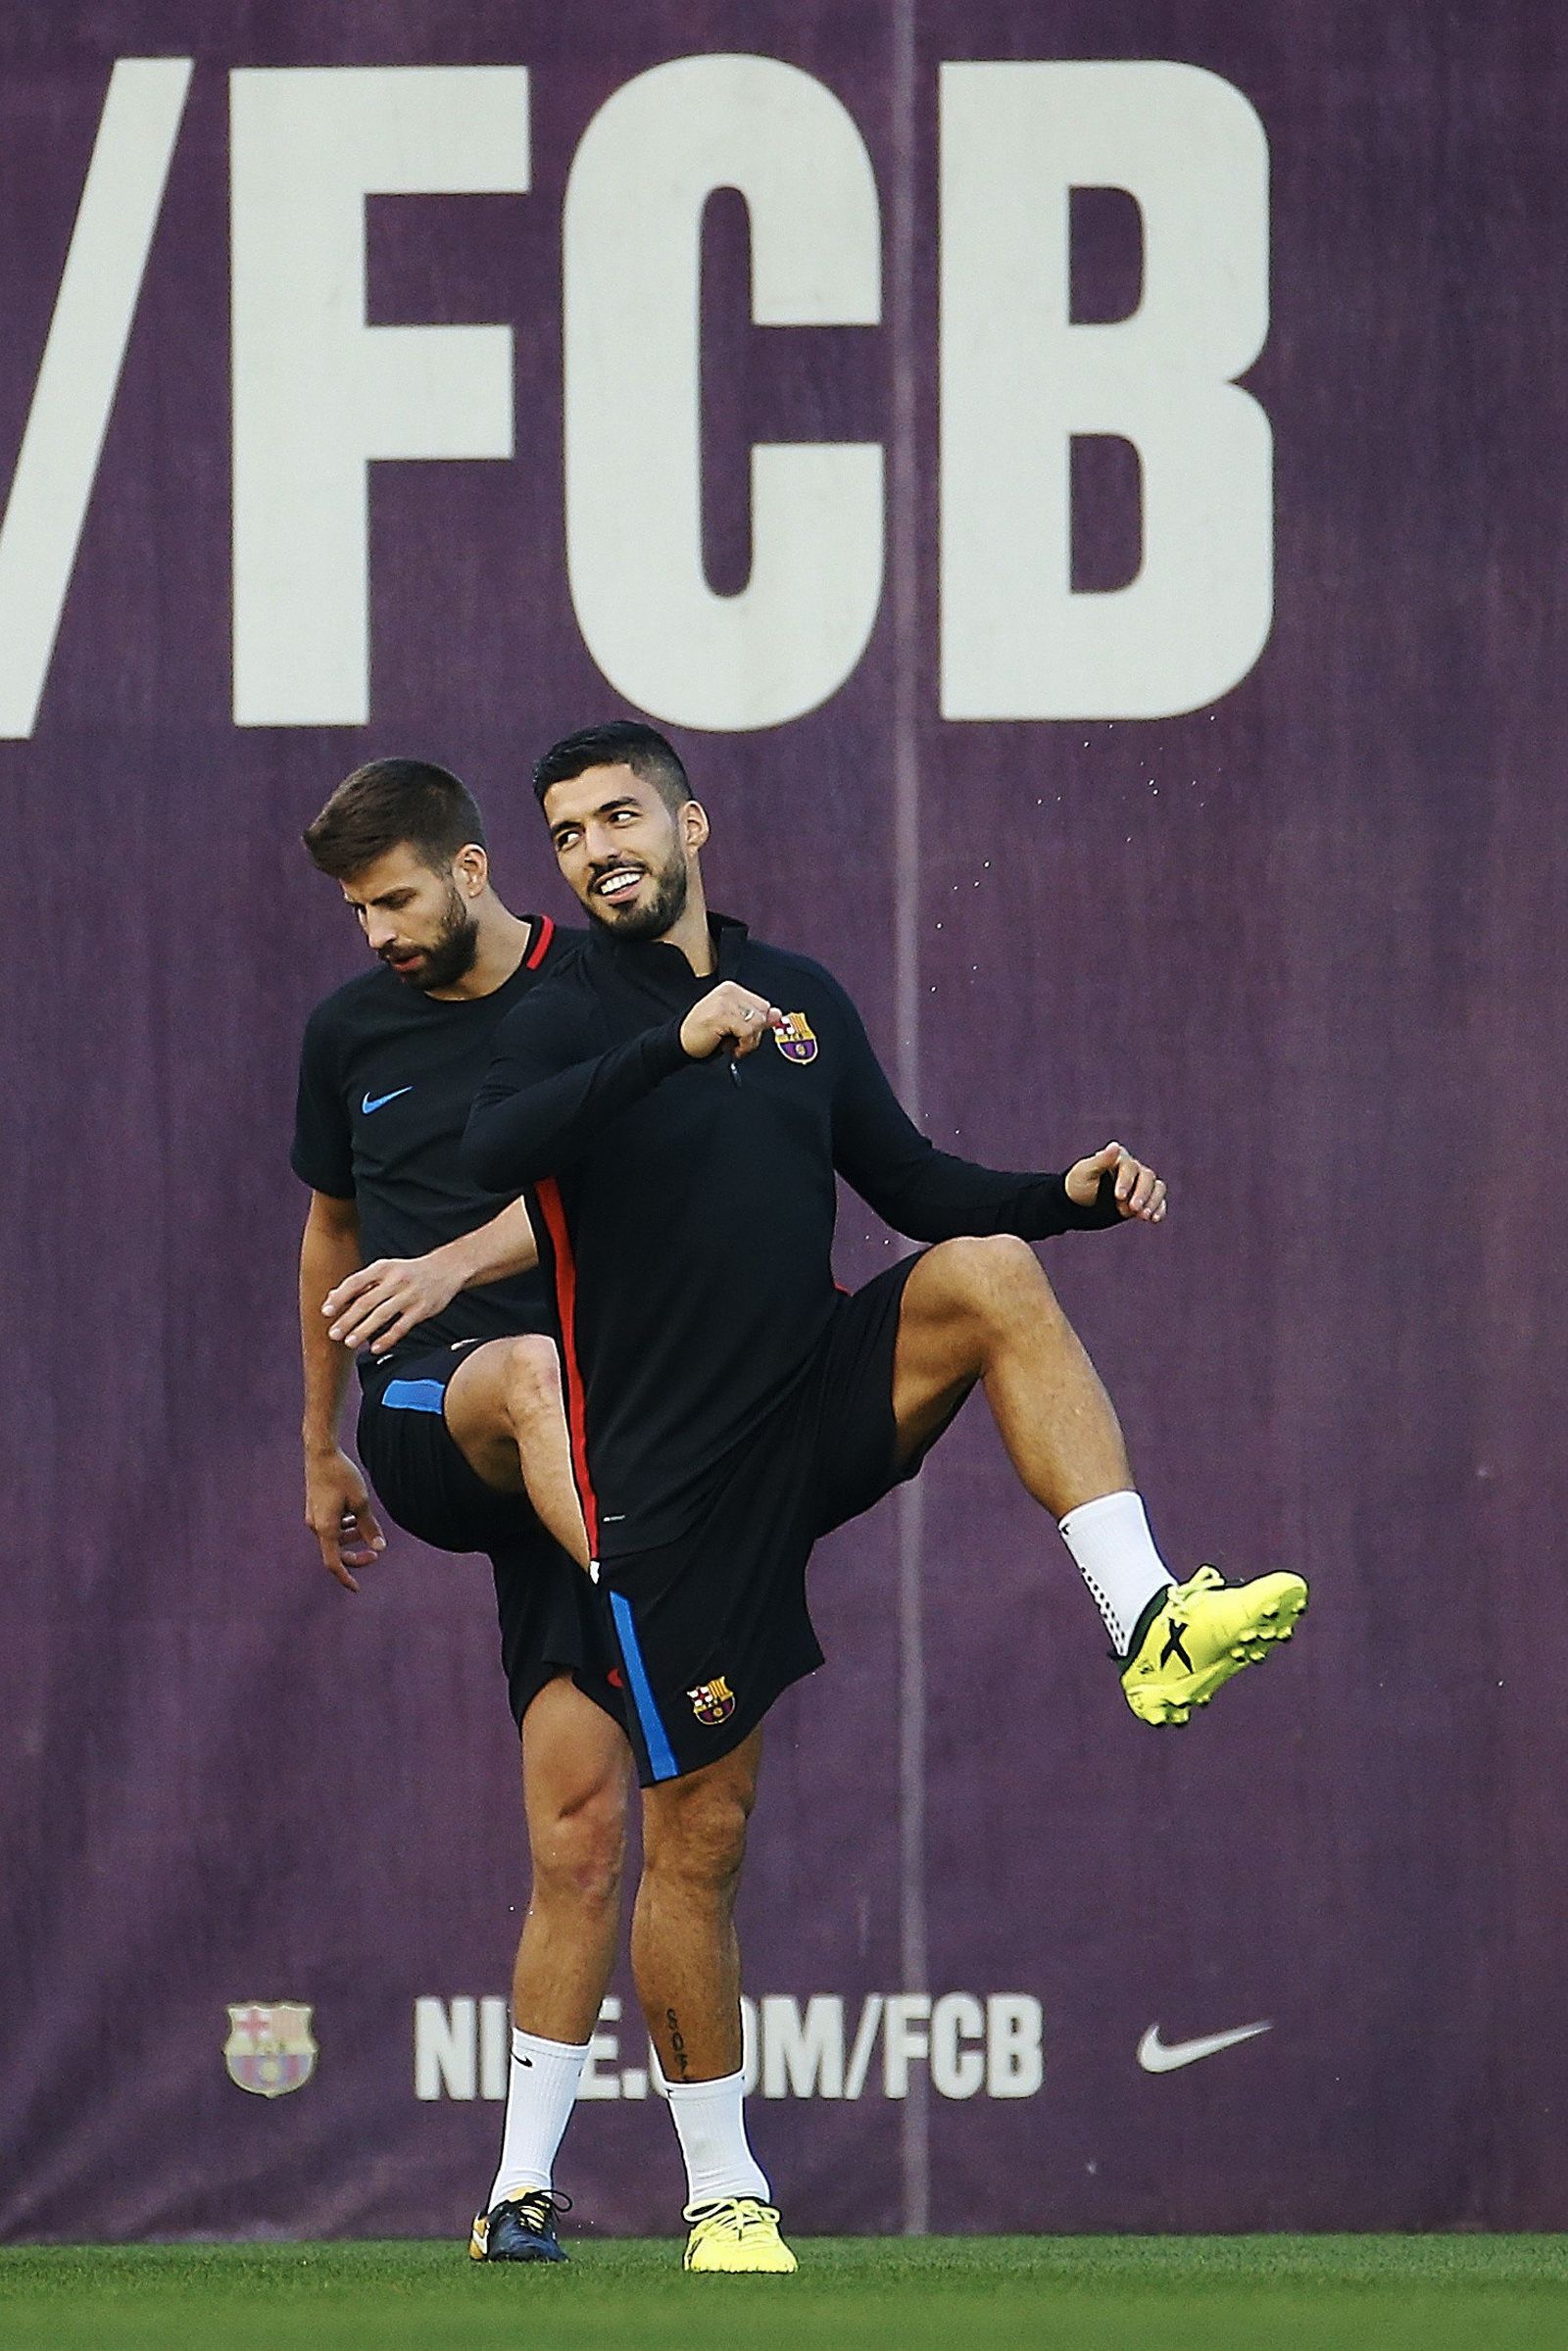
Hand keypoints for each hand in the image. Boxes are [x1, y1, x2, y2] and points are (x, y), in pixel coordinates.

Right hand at [304, 1445, 386, 1592]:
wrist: (321, 1453)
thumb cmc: (342, 1476)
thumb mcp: (362, 1502)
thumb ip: (370, 1527)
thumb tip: (380, 1547)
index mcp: (326, 1528)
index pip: (334, 1563)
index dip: (346, 1577)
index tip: (357, 1588)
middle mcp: (316, 1526)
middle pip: (336, 1552)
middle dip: (355, 1555)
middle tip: (376, 1552)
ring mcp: (313, 1517)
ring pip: (335, 1537)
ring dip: (352, 1536)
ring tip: (366, 1523)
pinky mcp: (315, 1508)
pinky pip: (331, 1526)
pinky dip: (344, 1525)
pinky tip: (355, 1513)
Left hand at [324, 1255, 463, 1354]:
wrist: (447, 1268)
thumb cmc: (408, 1272)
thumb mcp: (385, 1270)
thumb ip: (360, 1284)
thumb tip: (332, 1297)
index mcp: (383, 1268)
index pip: (355, 1282)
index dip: (339, 1298)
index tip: (326, 1312)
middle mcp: (395, 1280)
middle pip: (366, 1301)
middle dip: (347, 1319)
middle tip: (333, 1334)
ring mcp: (409, 1295)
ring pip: (382, 1315)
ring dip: (363, 1330)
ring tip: (349, 1343)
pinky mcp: (422, 1309)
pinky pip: (401, 1327)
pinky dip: (387, 1339)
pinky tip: (375, 1348)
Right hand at [679, 982, 783, 1061]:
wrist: (680, 1042)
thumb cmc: (704, 1034)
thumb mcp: (734, 1025)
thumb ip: (755, 1018)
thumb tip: (777, 1014)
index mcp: (732, 990)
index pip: (762, 1005)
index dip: (758, 1025)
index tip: (744, 1036)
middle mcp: (729, 991)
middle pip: (763, 1012)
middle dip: (755, 1033)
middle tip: (739, 1042)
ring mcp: (725, 1002)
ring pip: (758, 1022)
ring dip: (749, 1041)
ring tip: (734, 1044)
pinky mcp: (721, 1014)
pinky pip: (748, 1032)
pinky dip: (744, 1046)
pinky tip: (731, 1048)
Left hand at [1065, 1140, 1166, 1222]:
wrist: (1078, 1205)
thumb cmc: (1079, 1185)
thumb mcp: (1085, 1173)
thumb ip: (1101, 1161)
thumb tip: (1115, 1145)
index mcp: (1119, 1159)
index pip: (1130, 1167)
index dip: (1127, 1181)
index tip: (1118, 1196)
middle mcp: (1133, 1170)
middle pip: (1147, 1177)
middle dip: (1142, 1194)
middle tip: (1133, 1209)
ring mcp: (1140, 1185)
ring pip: (1157, 1188)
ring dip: (1153, 1202)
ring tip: (1145, 1217)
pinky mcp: (1144, 1200)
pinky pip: (1159, 1202)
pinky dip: (1159, 1209)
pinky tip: (1154, 1220)